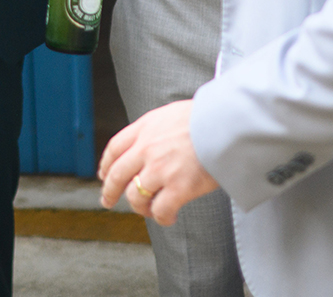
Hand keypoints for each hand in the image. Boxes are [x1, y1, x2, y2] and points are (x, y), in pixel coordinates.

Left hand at [98, 100, 219, 224]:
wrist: (228, 123)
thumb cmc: (207, 117)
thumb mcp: (171, 113)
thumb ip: (155, 129)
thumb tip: (150, 141)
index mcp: (145, 128)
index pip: (114, 148)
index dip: (106, 165)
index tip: (104, 174)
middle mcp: (147, 149)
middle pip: (117, 175)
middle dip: (109, 191)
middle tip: (108, 200)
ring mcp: (160, 169)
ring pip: (135, 197)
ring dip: (139, 207)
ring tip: (149, 210)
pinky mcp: (179, 188)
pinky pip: (160, 211)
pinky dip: (161, 218)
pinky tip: (168, 217)